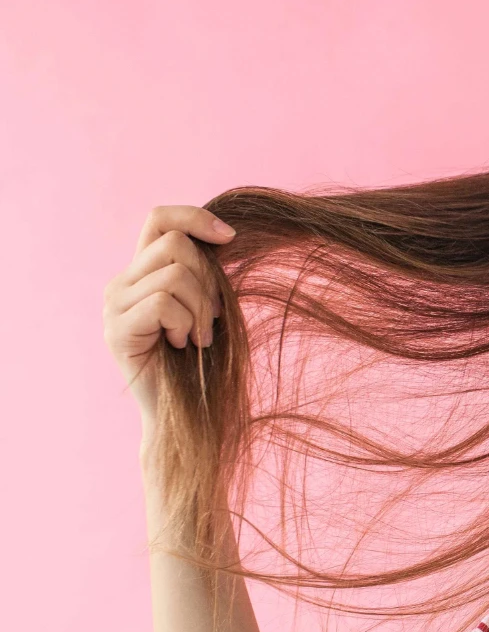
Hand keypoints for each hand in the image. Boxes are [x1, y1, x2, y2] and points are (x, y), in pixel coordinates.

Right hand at [102, 205, 234, 423]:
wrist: (185, 413)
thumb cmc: (203, 363)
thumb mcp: (210, 308)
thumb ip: (206, 274)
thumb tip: (226, 236)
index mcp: (144, 273)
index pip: (160, 219)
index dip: (195, 218)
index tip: (231, 238)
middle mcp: (122, 283)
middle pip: (174, 243)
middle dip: (208, 279)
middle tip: (213, 318)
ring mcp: (114, 305)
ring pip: (174, 274)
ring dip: (200, 309)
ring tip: (198, 338)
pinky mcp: (116, 329)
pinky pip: (163, 303)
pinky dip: (184, 324)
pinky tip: (182, 346)